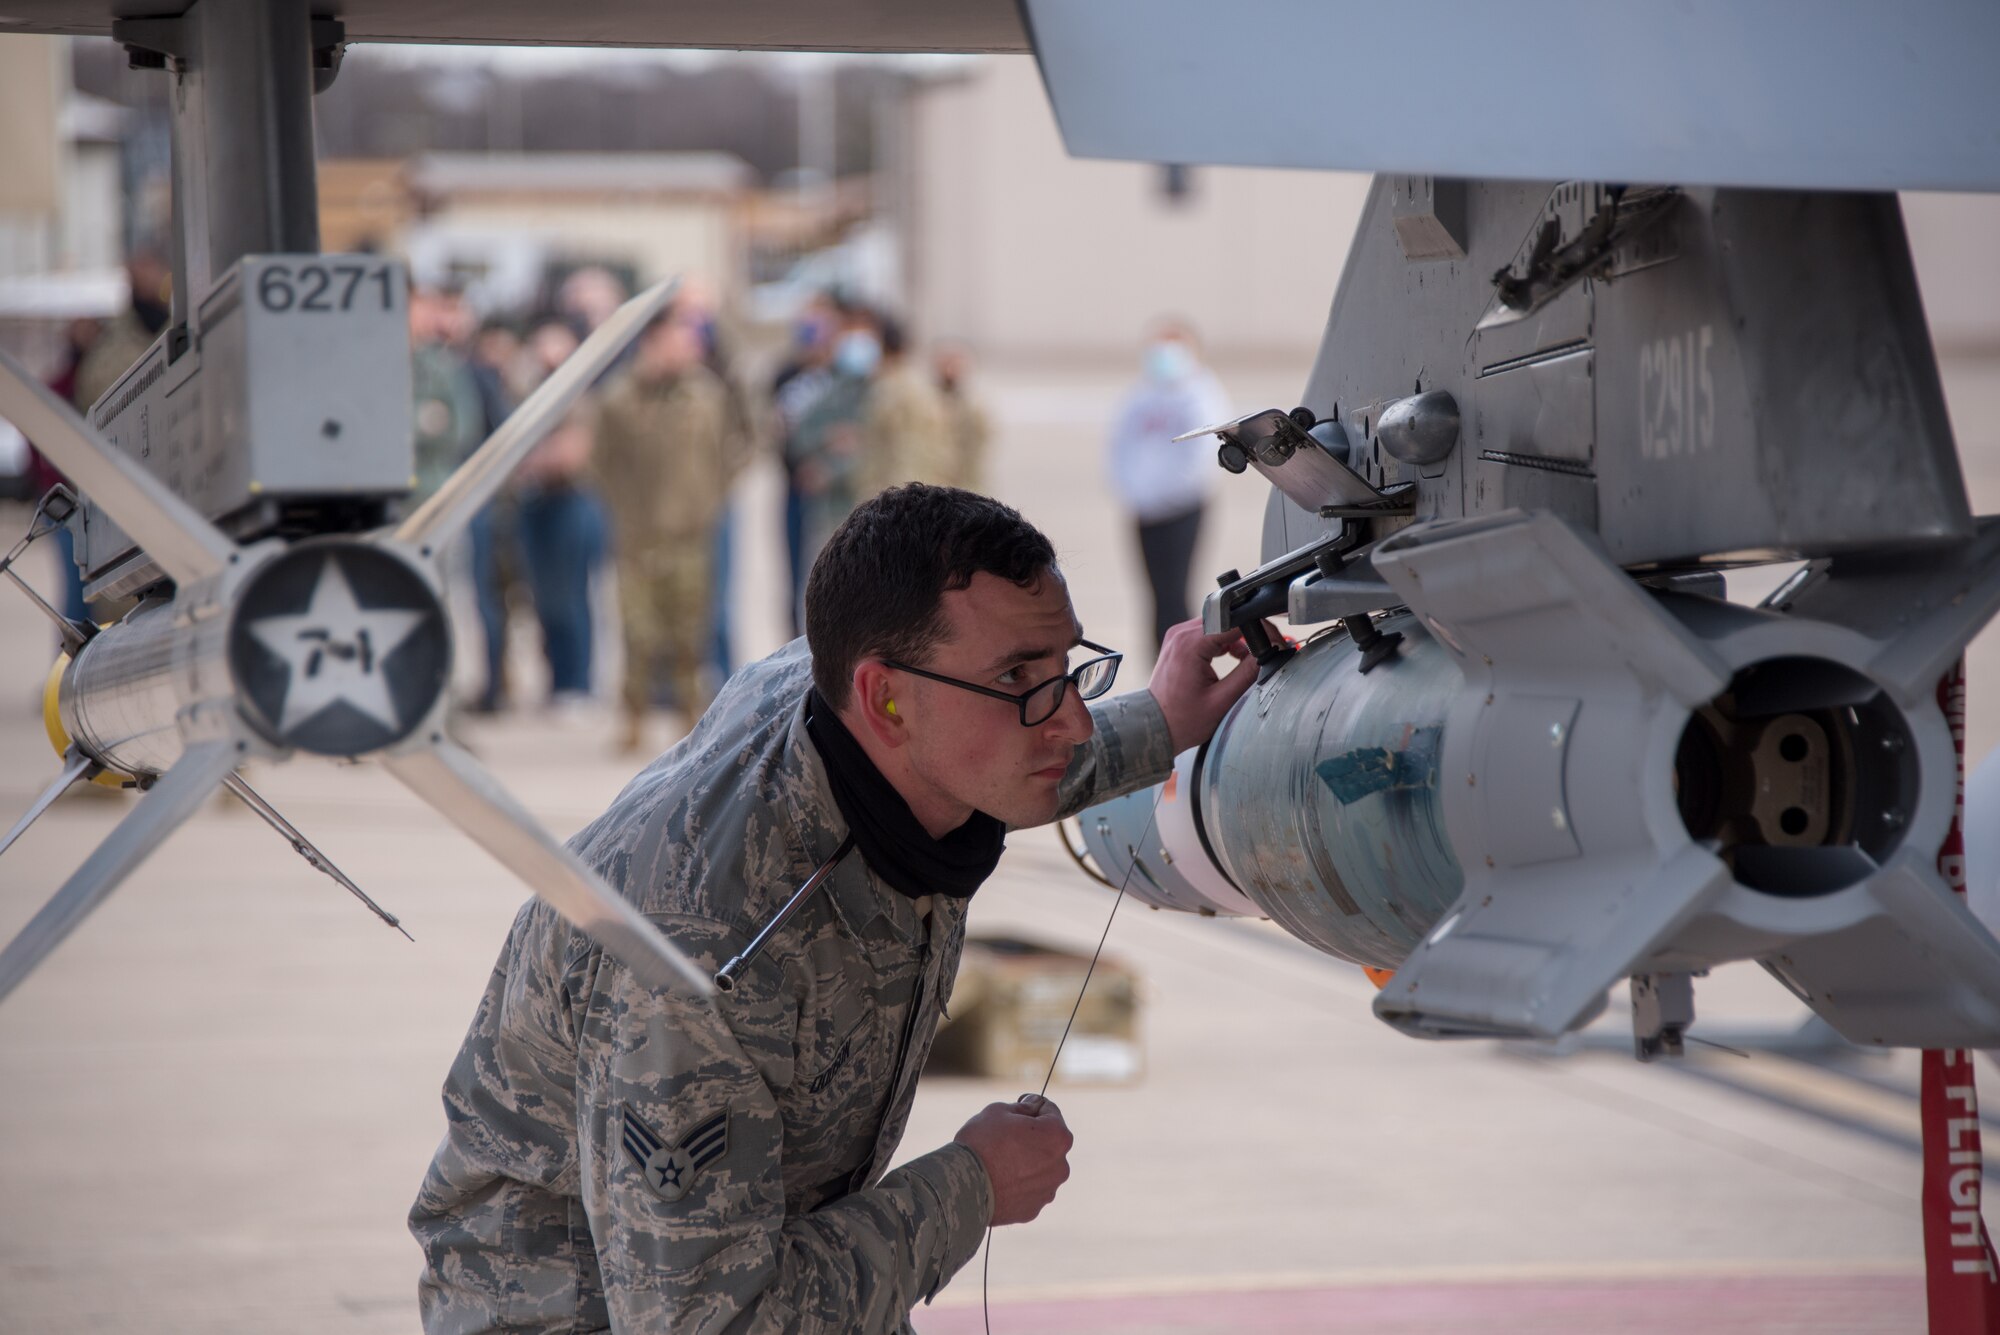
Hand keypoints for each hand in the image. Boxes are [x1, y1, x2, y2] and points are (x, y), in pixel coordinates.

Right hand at [953, 1094, 1073, 1225]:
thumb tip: (1032, 1108)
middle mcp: (1060, 1165)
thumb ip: (1022, 1107)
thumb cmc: (982, 1143)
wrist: (964, 1187)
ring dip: (1027, 1162)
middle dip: (1032, 1136)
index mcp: (1058, 1136)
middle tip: (1006, 1135)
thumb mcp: (999, 1111)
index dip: (1033, 1104)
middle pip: (1048, 1143)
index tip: (1020, 1103)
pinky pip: (1029, 1190)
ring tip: (1000, 1161)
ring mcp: (1048, 1190)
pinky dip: (1018, 1184)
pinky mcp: (1033, 1209)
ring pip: (1040, 1169)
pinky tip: (999, 1180)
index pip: (1050, 1111)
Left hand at [1148, 620, 1261, 752]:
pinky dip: (1223, 642)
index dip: (1259, 629)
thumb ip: (1248, 674)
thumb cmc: (1183, 720)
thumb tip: (1269, 654)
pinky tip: (1232, 657)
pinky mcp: (1178, 642)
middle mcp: (1181, 634)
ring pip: (1218, 625)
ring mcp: (1178, 636)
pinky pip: (1207, 632)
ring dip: (1236, 639)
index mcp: (1190, 645)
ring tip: (1248, 660)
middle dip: (1249, 632)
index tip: (1274, 642)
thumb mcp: (1222, 700)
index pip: (1234, 622)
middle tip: (1264, 652)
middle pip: (1226, 619)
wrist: (1155, 726)